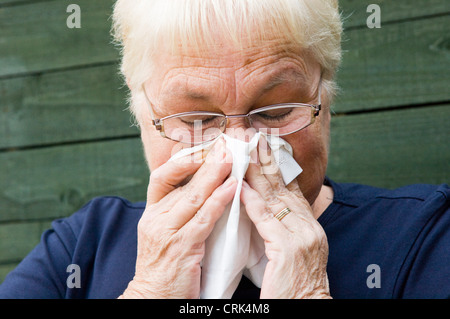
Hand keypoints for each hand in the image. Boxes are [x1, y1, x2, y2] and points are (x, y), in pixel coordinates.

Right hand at [120, 138, 236, 298]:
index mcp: (152, 212)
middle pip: (182, 182)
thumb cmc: (164, 265)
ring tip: (232, 159)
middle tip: (226, 144)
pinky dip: (219, 201)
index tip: (204, 148)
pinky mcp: (182, 248)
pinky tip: (233, 188)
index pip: (161, 176)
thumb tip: (204, 186)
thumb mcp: (165, 232)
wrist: (153, 297)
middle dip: (206, 160)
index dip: (182, 160)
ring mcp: (167, 233)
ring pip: (193, 196)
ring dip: (215, 175)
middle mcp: (156, 218)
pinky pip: (203, 219)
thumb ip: (179, 209)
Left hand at [241, 137, 330, 298]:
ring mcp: (301, 237)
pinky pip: (266, 220)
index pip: (291, 189)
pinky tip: (242, 186)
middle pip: (284, 186)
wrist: (308, 309)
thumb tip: (263, 210)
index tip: (265, 146)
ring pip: (275, 197)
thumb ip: (281, 230)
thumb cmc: (294, 287)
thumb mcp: (292, 253)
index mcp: (309, 227)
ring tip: (244, 150)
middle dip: (266, 160)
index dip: (277, 167)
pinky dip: (253, 201)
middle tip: (253, 137)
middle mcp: (308, 227)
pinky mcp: (288, 249)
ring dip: (257, 172)